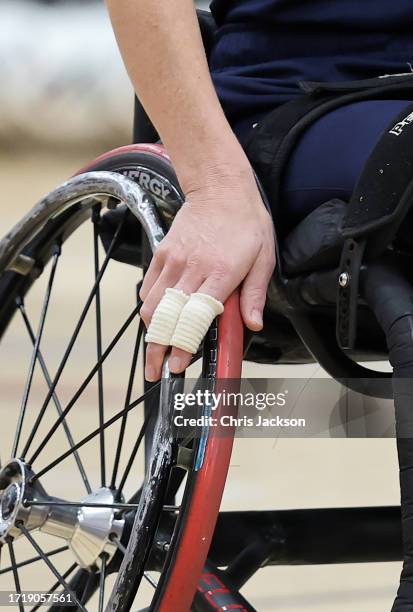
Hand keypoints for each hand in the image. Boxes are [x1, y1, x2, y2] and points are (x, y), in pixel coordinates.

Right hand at [139, 164, 275, 380]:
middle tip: (155, 370)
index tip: (177, 365)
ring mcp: (174, 261)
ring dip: (150, 331)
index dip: (184, 345)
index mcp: (222, 274)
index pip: (197, 318)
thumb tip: (253, 325)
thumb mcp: (263, 257)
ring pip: (153, 305)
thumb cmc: (245, 222)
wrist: (220, 187)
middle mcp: (194, 269)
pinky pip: (148, 286)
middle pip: (168, 317)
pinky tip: (154, 319)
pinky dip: (148, 307)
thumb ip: (255, 294)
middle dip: (158, 348)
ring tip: (152, 351)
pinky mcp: (162, 253)